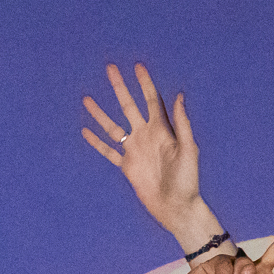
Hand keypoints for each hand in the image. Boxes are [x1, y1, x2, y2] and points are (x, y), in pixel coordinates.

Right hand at [81, 62, 219, 251]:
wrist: (177, 207)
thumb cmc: (187, 180)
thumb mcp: (188, 149)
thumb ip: (182, 123)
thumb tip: (179, 95)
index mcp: (162, 130)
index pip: (151, 100)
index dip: (144, 83)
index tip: (137, 66)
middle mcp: (146, 136)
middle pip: (129, 106)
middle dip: (120, 87)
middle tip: (110, 68)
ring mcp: (135, 151)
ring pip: (113, 126)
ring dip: (100, 113)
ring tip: (86, 99)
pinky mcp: (127, 167)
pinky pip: (108, 151)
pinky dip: (96, 142)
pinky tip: (85, 131)